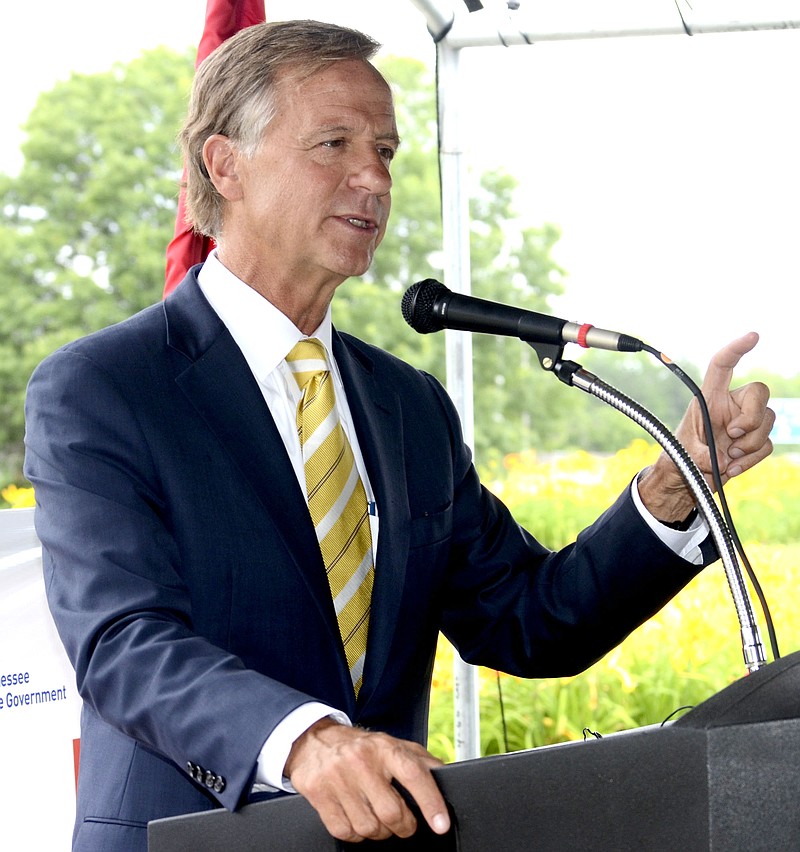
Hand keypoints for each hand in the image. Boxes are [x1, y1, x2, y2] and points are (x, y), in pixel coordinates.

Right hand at [285, 718, 450, 841]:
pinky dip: (355, 834)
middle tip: (404, 822)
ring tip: (377, 817)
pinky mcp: (319, 794)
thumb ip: (420, 761)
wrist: (314, 741)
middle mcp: (361, 761)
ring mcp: (338, 777)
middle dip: (403, 826)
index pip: (414, 774)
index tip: (441, 824)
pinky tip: (357, 817)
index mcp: (385, 747)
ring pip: (369, 828)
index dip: (431, 802)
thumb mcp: (393, 745)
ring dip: (379, 831)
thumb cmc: (361, 747)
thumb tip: (445, 777)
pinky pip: (346, 832)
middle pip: (392, 812)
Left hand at [639, 332, 773, 521]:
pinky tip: (732, 468)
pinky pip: (766, 445)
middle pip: (759, 392)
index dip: (736, 349)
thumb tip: (720, 461)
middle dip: (753, 416)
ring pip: (768, 420)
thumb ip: (700, 457)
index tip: (753, 336)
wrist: (687, 480)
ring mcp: (744, 422)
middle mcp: (730, 405)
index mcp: (709, 398)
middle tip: (733, 433)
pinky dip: (751, 459)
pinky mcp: (753, 441)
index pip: (722, 366)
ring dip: (750, 443)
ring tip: (727, 458)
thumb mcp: (684, 456)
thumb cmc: (680, 459)